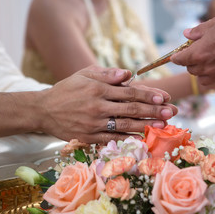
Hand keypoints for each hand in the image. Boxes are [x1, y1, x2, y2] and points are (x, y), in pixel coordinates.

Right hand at [39, 66, 177, 143]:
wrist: (43, 110)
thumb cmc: (67, 89)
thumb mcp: (84, 75)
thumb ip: (107, 74)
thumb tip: (128, 74)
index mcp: (98, 88)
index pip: (129, 92)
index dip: (148, 95)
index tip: (164, 97)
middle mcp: (97, 106)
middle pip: (131, 109)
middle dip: (153, 110)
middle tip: (171, 112)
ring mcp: (94, 123)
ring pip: (125, 125)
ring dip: (146, 125)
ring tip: (163, 126)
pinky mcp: (89, 137)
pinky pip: (112, 139)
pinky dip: (128, 140)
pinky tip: (142, 139)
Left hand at [171, 12, 214, 85]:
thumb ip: (198, 31)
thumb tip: (186, 34)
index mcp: (199, 54)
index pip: (179, 60)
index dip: (177, 56)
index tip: (177, 55)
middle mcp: (207, 68)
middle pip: (191, 70)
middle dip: (192, 62)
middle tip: (198, 53)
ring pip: (204, 78)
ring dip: (204, 71)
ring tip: (210, 61)